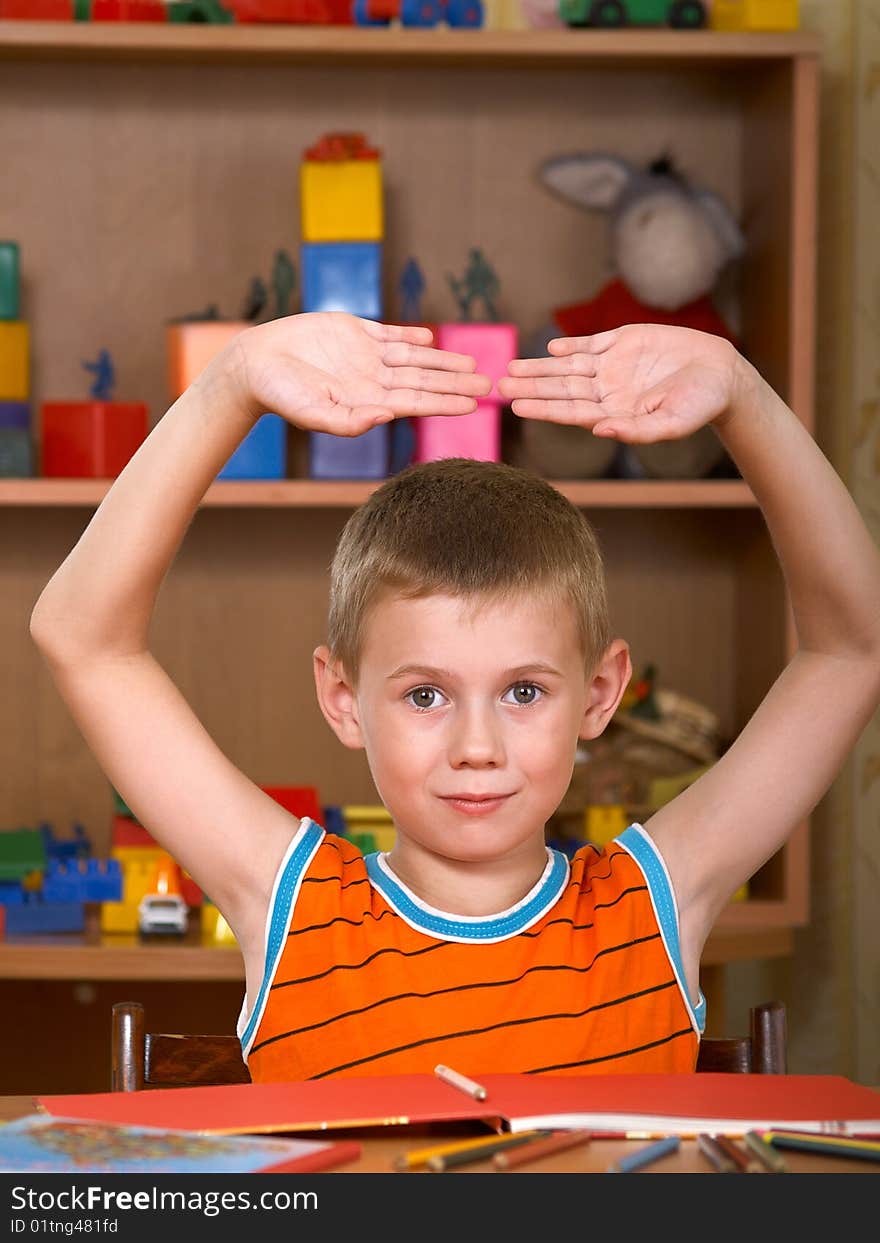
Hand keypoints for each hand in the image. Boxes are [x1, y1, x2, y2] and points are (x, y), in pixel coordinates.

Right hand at [226, 312, 490, 435]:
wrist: (255, 364)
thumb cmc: (281, 396)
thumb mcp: (314, 414)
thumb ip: (349, 421)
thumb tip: (385, 417)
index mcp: (367, 401)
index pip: (416, 403)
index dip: (445, 402)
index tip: (474, 406)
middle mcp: (372, 381)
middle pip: (423, 381)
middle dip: (456, 383)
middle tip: (491, 386)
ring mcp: (364, 356)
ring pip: (413, 358)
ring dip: (442, 361)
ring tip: (472, 365)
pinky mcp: (352, 332)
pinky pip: (388, 334)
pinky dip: (410, 336)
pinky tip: (431, 340)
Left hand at [498, 324, 746, 442]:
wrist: (722, 374)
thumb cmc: (699, 406)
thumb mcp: (670, 423)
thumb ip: (636, 431)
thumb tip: (600, 432)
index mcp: (614, 413)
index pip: (570, 412)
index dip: (543, 408)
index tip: (517, 407)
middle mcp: (608, 391)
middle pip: (562, 388)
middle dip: (531, 386)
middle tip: (500, 384)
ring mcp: (614, 366)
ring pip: (569, 366)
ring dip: (541, 367)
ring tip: (512, 366)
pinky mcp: (624, 342)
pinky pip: (591, 344)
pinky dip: (570, 344)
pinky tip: (551, 347)